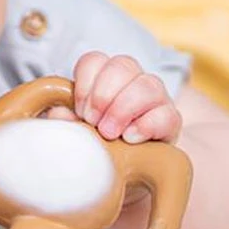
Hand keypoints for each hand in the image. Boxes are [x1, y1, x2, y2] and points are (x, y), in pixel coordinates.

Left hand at [46, 51, 181, 143]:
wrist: (129, 169)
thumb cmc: (100, 143)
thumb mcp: (79, 131)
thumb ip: (67, 121)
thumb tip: (57, 114)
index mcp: (107, 76)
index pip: (95, 60)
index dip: (84, 82)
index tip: (79, 110)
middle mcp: (134, 80)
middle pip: (123, 64)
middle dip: (103, 94)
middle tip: (92, 121)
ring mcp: (156, 97)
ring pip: (148, 85)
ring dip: (123, 109)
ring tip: (108, 133)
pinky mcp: (171, 120)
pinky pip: (166, 114)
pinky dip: (145, 126)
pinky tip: (129, 139)